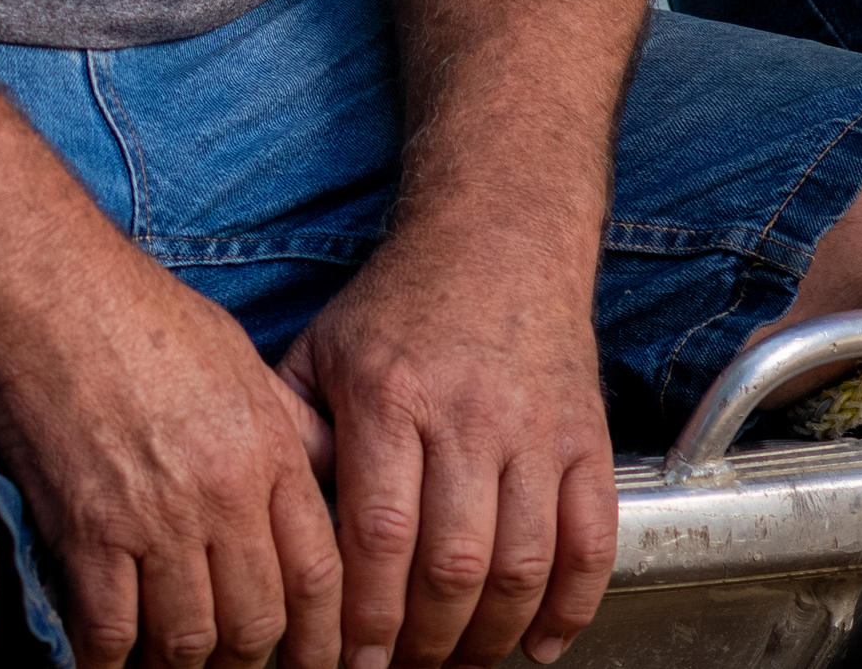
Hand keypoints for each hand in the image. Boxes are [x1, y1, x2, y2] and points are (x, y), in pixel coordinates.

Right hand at [0, 236, 345, 668]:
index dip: (322, 636)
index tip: (316, 662)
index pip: (318, 574)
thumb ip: (288, 425)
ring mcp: (153, 517)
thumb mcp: (240, 359)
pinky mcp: (87, 531)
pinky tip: (113, 664)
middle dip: (252, 662)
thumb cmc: (142, 316)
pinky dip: (113, 662)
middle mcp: (221, 494)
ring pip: (189, 638)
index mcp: (266, 451)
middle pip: (257, 621)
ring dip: (185, 666)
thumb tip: (327, 472)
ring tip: (176, 668)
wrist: (48, 292)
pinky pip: (111, 630)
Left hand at [278, 225, 620, 668]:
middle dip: (425, 641)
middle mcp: (465, 414)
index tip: (350, 660)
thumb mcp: (323, 347)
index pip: (376, 533)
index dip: (365, 614)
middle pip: (449, 564)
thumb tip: (270, 521)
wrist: (502, 236)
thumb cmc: (401, 302)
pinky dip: (572, 605)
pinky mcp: (586, 437)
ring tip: (460, 662)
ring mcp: (534, 428)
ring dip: (490, 635)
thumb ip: (293, 428)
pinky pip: (591, 540)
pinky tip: (541, 642)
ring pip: (522, 564)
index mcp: (388, 394)